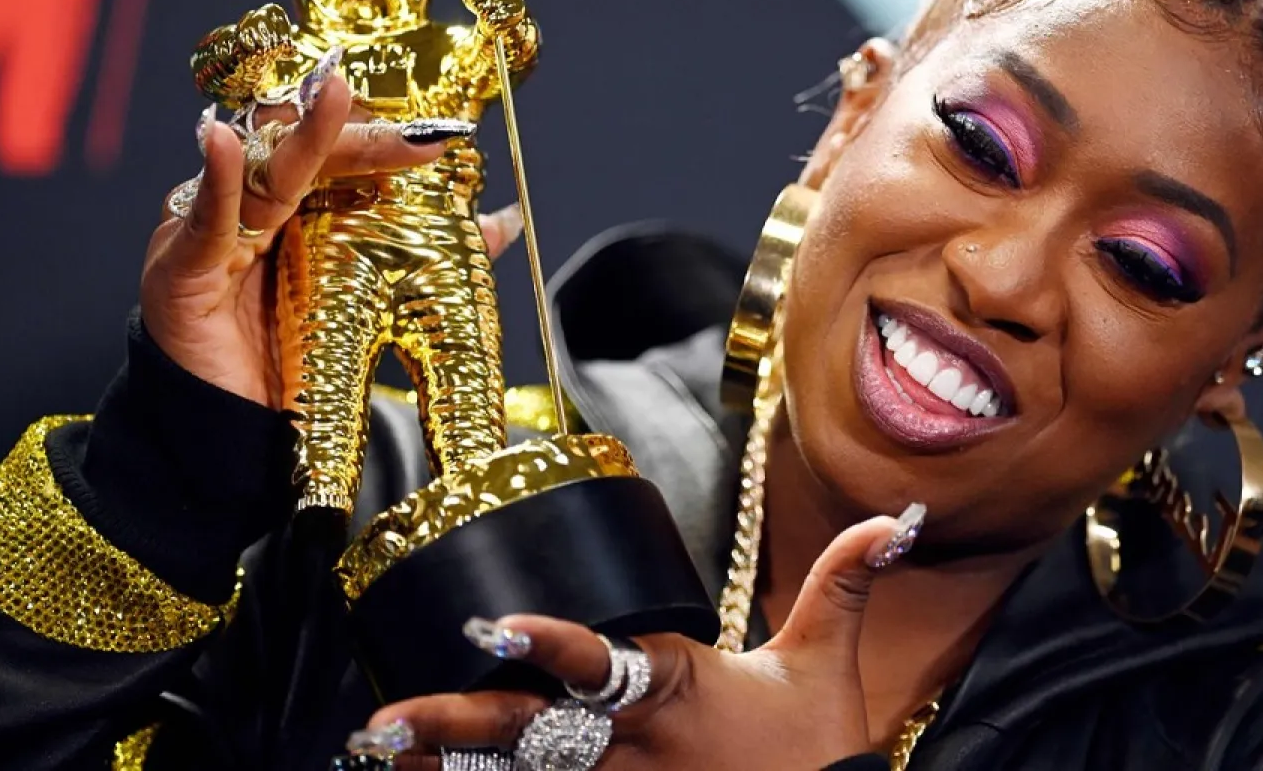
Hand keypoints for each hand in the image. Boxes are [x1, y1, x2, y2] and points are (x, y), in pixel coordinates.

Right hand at [140, 74, 522, 407]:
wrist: (233, 429)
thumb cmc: (294, 359)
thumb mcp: (374, 300)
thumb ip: (430, 255)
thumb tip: (504, 223)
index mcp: (300, 205)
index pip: (341, 152)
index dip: (385, 136)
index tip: (442, 135)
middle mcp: (255, 206)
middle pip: (305, 151)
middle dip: (359, 130)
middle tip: (413, 127)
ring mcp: (214, 230)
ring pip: (261, 171)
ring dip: (301, 132)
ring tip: (333, 95)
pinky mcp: (180, 269)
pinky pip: (204, 221)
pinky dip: (217, 181)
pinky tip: (224, 144)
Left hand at [367, 506, 925, 770]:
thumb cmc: (817, 753)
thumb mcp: (827, 664)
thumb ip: (842, 582)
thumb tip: (890, 517)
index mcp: (677, 691)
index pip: (605, 662)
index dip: (549, 645)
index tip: (491, 629)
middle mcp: (631, 745)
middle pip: (533, 732)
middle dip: (456, 723)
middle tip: (380, 720)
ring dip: (444, 761)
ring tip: (372, 749)